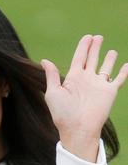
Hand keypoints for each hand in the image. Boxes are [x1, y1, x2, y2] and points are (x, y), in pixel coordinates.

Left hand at [41, 34, 126, 161]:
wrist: (78, 128)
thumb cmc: (62, 113)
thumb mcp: (53, 92)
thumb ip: (52, 76)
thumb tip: (45, 60)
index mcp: (73, 78)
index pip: (79, 58)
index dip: (83, 47)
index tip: (87, 37)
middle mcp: (87, 80)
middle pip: (92, 59)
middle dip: (95, 48)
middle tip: (98, 37)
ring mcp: (99, 85)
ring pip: (106, 68)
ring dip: (109, 59)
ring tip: (112, 51)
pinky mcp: (110, 92)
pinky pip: (119, 79)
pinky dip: (124, 72)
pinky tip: (126, 65)